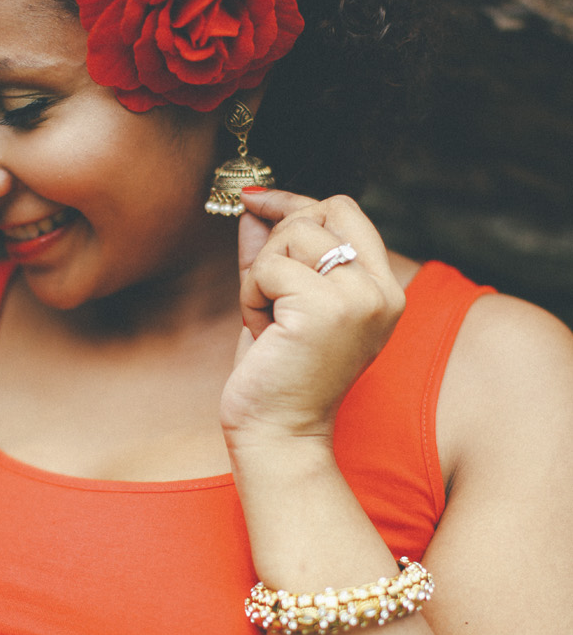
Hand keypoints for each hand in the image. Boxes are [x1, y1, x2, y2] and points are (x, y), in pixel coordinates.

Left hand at [221, 189, 404, 445]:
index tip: (257, 200)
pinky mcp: (327, 308)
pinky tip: (264, 334)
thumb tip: (255, 203)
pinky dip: (251, 297)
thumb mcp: (278, 301)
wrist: (277, 434)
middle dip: (274, 245)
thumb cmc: (276, 374)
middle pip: (316, 214)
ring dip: (261, 276)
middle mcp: (381, 291)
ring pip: (291, 235)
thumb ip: (273, 250)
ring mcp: (360, 298)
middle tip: (268, 298)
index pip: (344, 210)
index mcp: (382, 289)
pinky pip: (269, 267)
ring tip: (269, 322)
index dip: (295, 201)